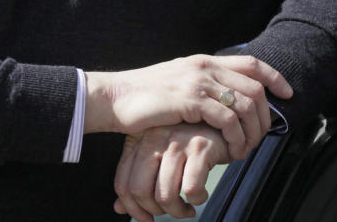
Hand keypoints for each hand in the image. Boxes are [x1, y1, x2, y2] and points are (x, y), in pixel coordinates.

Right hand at [85, 54, 291, 159]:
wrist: (115, 98)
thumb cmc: (143, 98)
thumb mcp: (177, 84)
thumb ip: (200, 86)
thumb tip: (223, 100)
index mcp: (203, 61)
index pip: (250, 63)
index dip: (275, 77)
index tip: (287, 94)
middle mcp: (204, 67)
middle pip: (255, 86)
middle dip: (266, 116)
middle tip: (262, 138)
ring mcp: (198, 81)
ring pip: (246, 104)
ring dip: (253, 132)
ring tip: (245, 150)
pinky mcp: (191, 99)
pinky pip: (228, 119)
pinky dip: (236, 138)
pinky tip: (231, 150)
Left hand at [113, 123, 229, 219]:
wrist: (218, 123)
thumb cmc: (185, 143)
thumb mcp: (157, 156)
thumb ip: (138, 180)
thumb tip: (119, 208)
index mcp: (138, 141)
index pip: (123, 184)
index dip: (133, 208)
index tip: (147, 219)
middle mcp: (154, 138)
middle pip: (140, 191)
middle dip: (155, 211)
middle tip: (170, 211)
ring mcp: (176, 142)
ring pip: (165, 195)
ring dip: (178, 211)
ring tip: (187, 208)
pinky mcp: (200, 147)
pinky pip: (191, 189)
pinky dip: (197, 200)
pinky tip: (200, 195)